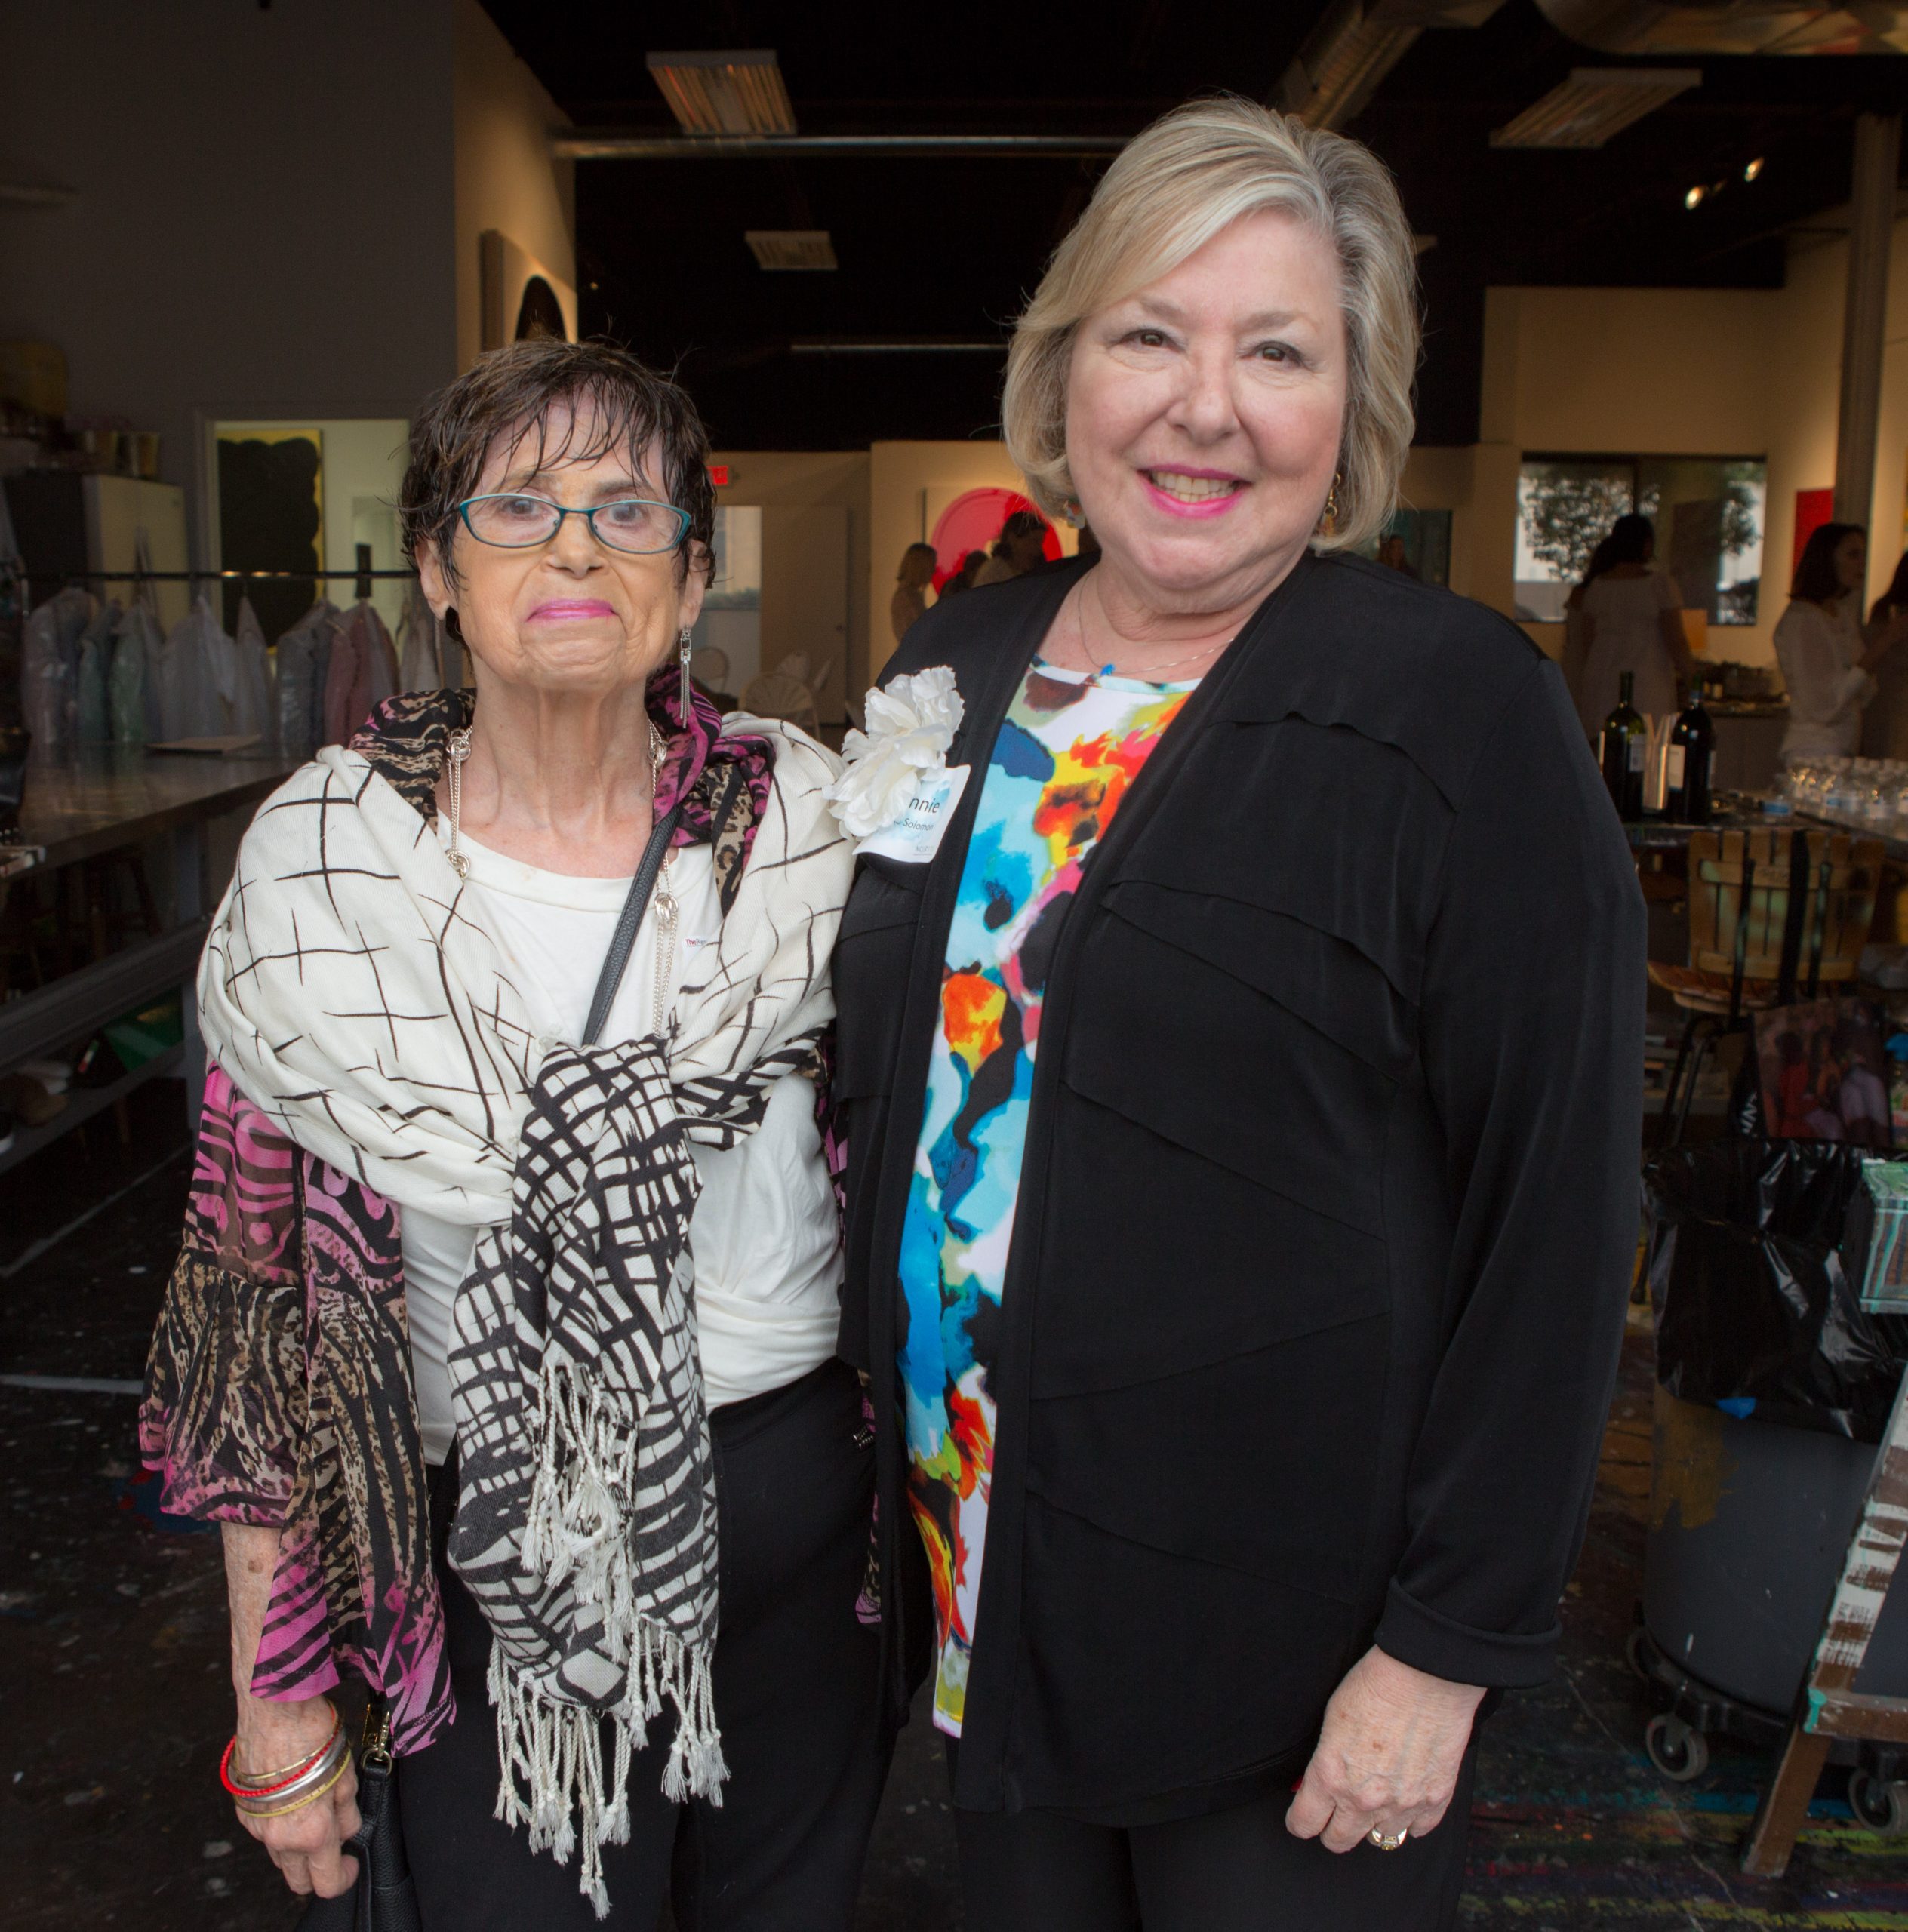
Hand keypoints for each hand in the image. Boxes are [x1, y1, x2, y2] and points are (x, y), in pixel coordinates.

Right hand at [232, 1694, 360, 1897]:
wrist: (272, 1710)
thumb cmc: (313, 1734)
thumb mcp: (345, 1773)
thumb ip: (347, 1811)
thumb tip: (347, 1830)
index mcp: (312, 1833)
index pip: (327, 1883)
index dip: (344, 1877)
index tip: (351, 1863)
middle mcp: (280, 1838)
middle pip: (298, 1882)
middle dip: (318, 1873)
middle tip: (335, 1848)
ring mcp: (258, 1827)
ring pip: (280, 1858)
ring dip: (298, 1851)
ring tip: (316, 1817)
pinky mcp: (245, 1812)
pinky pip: (265, 1834)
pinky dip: (281, 1830)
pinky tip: (294, 1803)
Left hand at [1286, 1646, 1483, 1853]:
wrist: (1424, 1674)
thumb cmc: (1374, 1685)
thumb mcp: (1330, 1719)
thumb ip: (1324, 1760)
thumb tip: (1316, 1782)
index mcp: (1330, 1776)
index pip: (1304, 1823)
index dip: (1300, 1820)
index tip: (1303, 1816)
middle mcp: (1364, 1800)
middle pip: (1338, 1842)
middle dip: (1332, 1829)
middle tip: (1335, 1812)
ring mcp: (1402, 1805)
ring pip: (1379, 1840)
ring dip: (1374, 1823)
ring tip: (1375, 1799)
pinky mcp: (1435, 1801)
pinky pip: (1418, 1830)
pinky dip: (1410, 1819)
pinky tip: (1405, 1797)